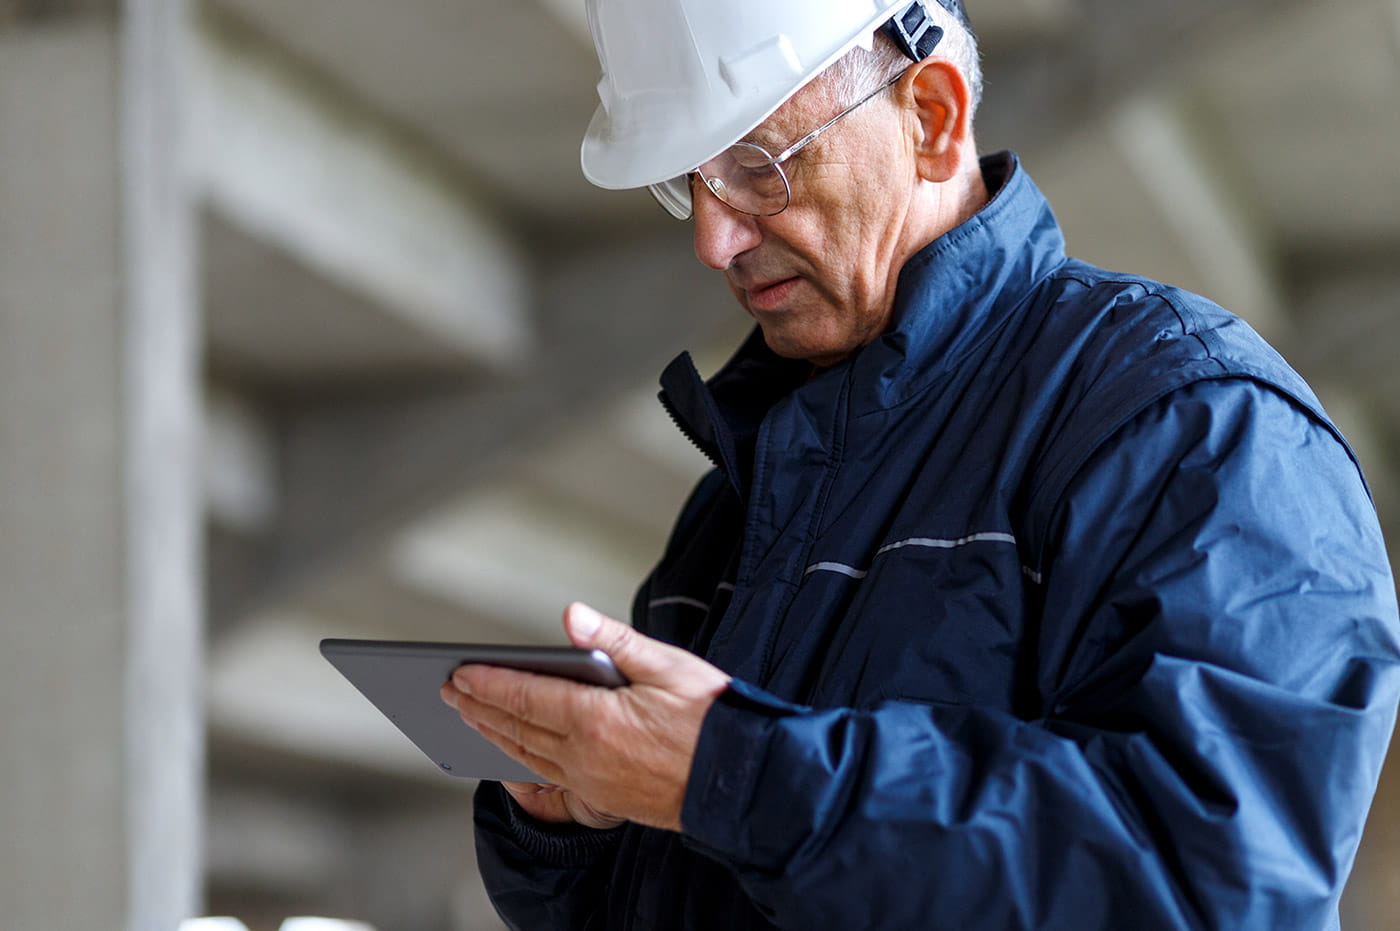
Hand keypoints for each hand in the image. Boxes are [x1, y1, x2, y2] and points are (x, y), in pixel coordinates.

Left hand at [439, 602, 730, 831]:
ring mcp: (592, 782)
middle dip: (480, 707)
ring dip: (495, 734)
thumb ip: (614, 641)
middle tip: (450, 692)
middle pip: (518, 728)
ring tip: (471, 717)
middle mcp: (585, 756)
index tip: (459, 672)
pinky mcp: (605, 800)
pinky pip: (549, 783)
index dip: (489, 683)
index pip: (527, 695)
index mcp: (597, 719)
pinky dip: (522, 768)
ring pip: (528, 757)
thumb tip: (571, 614)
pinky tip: (512, 761)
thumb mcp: (669, 666)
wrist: (743, 781)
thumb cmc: (714, 718)